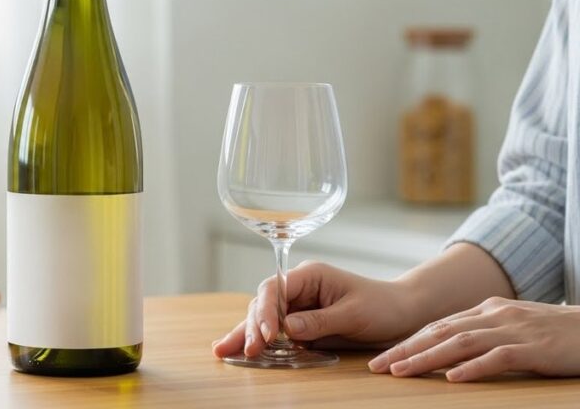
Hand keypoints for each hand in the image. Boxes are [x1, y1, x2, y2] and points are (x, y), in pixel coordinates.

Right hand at [212, 261, 422, 358]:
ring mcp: (298, 306)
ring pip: (263, 318)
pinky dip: (260, 342)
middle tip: (247, 351)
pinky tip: (241, 351)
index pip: (275, 288)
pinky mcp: (301, 323)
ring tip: (224, 351)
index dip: (266, 311)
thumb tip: (288, 329)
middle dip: (252, 327)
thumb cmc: (383, 306)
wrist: (402, 313)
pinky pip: (276, 332)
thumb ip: (319, 321)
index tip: (267, 335)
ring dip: (247, 335)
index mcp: (309, 275)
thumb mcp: (353, 314)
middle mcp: (298, 288)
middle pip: (263, 304)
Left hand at [369, 297, 579, 381]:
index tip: (383, 357)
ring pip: (461, 343)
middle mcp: (495, 316)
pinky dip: (474, 368)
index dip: (409, 342)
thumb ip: (484, 334)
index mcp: (487, 310)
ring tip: (402, 371)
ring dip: (427, 358)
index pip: (438, 326)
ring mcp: (514, 330)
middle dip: (406, 349)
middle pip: (441, 332)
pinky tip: (453, 377)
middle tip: (378, 366)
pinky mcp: (534, 348)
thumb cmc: (555, 333)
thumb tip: (450, 351)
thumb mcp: (514, 328)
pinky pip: (499, 357)